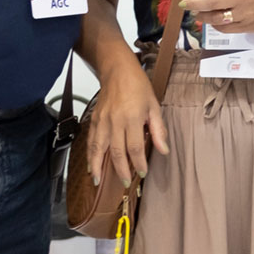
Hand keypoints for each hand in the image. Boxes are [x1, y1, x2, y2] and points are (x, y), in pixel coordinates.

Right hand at [86, 62, 166, 187]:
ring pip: (99, 148)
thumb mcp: (154, 105)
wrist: (117, 70)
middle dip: (120, 170)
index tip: (143, 172)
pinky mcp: (94, 119)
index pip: (135, 147)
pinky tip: (91, 164)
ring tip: (98, 181)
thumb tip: (164, 150)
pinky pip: (90, 140)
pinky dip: (89, 154)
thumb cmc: (138, 86)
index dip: (139, 162)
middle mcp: (115, 121)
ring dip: (98, 166)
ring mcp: (102, 121)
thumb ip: (158, 129)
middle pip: (116, 151)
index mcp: (132, 118)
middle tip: (125, 182)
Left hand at [184, 0, 253, 34]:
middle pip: (212, 1)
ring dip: (203, 16)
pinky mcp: (248, 27)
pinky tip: (212, 21)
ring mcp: (245, 14)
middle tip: (184, 3)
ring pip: (216, 17)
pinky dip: (216, 25)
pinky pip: (226, 28)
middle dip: (194, 3)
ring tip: (196, 14)